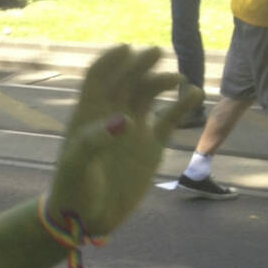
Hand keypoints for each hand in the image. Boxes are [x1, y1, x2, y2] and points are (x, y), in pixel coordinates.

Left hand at [47, 46, 197, 236]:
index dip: (110, 61)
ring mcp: (132, 130)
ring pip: (147, 94)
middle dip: (139, 64)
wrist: (87, 218)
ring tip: (177, 79)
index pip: (97, 78)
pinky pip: (169, 119)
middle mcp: (110, 117)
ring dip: (160, 81)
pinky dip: (181, 105)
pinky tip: (194, 94)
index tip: (126, 49)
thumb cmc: (73, 190)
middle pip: (125, 80)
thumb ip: (95, 142)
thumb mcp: (77, 167)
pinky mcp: (151, 146)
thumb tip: (125, 120)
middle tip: (156, 53)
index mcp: (87, 116)